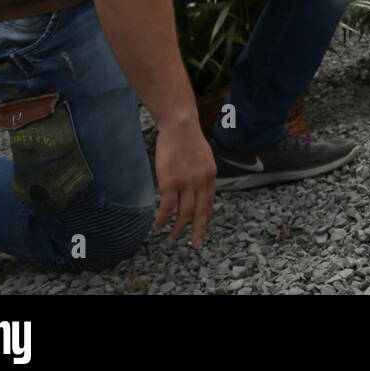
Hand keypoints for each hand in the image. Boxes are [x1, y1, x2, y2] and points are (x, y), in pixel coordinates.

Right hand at [153, 120, 215, 247]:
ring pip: (185, 213)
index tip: (203, 229)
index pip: (209, 202)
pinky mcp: (170, 182)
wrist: (180, 126)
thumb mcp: (204, 157)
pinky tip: (159, 224)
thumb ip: (203, 173)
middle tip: (196, 244)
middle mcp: (201, 182)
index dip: (206, 217)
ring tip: (174, 237)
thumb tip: (199, 186)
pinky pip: (168, 207)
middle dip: (198, 230)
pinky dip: (164, 218)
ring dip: (179, 228)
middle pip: (201, 212)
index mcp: (210, 176)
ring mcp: (186, 183)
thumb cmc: (188, 139)